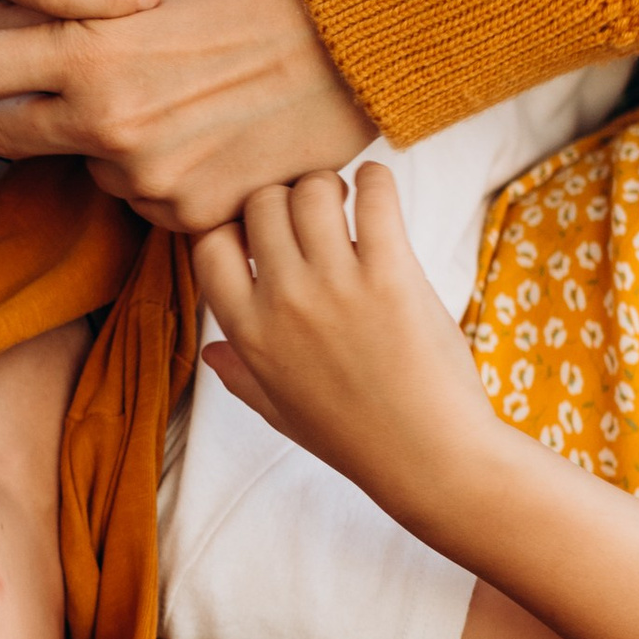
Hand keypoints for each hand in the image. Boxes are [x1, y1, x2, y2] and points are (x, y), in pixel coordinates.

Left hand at [0, 0, 371, 230]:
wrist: (360, 34)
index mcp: (84, 49)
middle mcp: (103, 121)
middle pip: (6, 138)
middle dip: (10, 120)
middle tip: (42, 99)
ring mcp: (147, 175)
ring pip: (89, 171)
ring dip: (106, 145)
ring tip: (176, 102)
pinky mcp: (193, 215)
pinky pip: (150, 204)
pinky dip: (165, 178)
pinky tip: (213, 138)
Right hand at [192, 163, 502, 535]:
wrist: (429, 459)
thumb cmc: (358, 438)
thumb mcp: (283, 413)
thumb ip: (243, 378)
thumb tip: (212, 353)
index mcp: (249, 334)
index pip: (209, 245)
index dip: (232, 228)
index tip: (262, 233)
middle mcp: (283, 302)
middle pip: (260, 205)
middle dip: (284, 198)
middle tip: (313, 210)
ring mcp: (336, 285)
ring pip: (310, 190)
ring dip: (327, 184)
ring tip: (346, 200)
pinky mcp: (390, 274)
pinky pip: (374, 195)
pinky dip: (374, 180)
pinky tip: (376, 188)